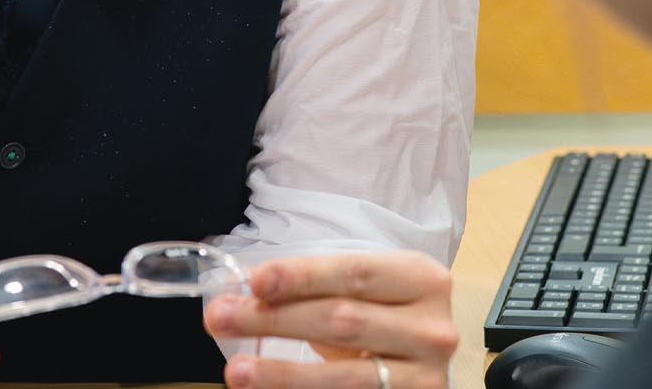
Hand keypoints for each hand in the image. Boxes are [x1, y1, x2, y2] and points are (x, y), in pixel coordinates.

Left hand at [204, 251, 456, 388]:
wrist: (424, 362)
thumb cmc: (386, 318)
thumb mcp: (366, 294)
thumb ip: (318, 290)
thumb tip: (247, 293)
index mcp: (421, 280)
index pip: (354, 274)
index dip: (302, 277)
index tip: (255, 281)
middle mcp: (431, 329)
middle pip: (342, 321)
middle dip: (274, 319)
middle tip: (220, 318)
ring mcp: (425, 378)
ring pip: (345, 378)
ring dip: (282, 374)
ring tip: (237, 371)